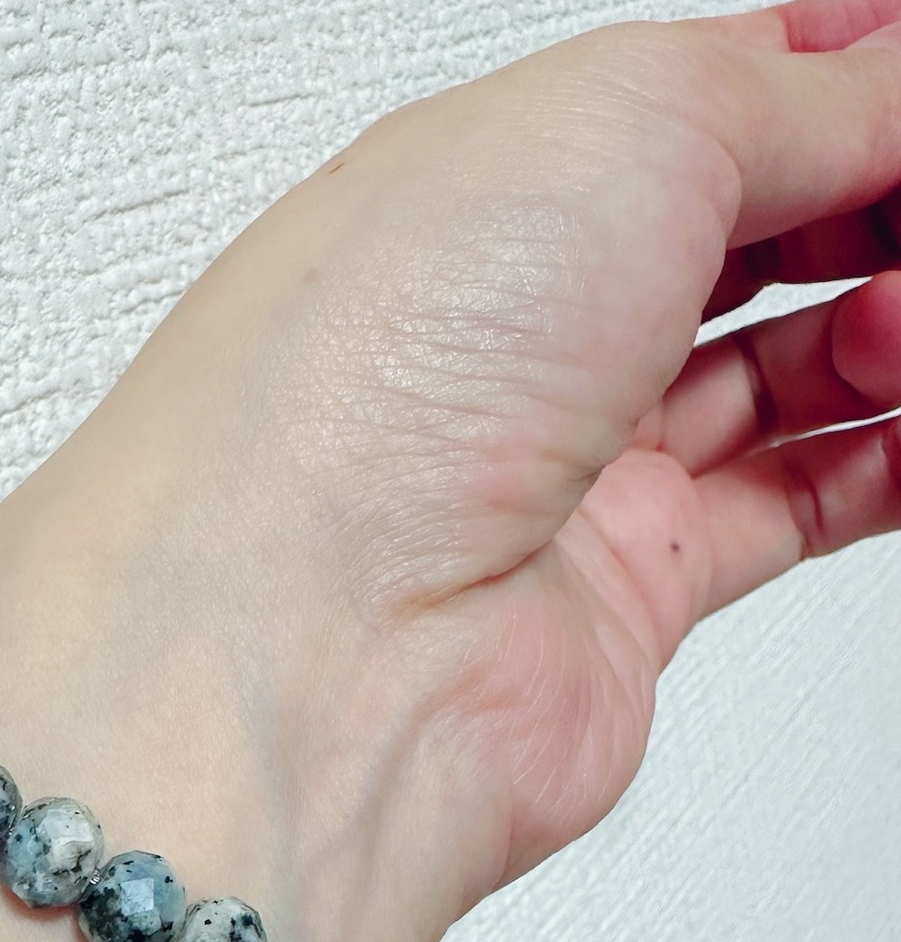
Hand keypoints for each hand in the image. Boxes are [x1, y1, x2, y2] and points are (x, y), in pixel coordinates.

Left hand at [0, 0, 900, 941]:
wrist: (312, 645)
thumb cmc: (369, 384)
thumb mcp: (619, 128)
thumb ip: (787, 97)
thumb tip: (885, 80)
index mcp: (490, 181)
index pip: (702, 101)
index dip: (835, 82)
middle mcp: (518, 329)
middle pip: (750, 238)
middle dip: (868, 208)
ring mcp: (567, 468)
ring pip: (779, 376)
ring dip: (883, 331)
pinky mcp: (619, 593)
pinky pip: (785, 510)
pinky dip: (878, 464)